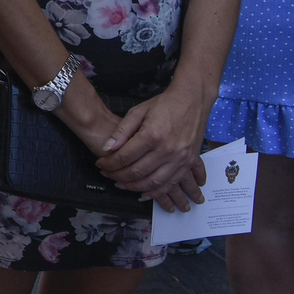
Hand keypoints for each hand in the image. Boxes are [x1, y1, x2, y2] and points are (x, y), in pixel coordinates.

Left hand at [94, 84, 209, 209]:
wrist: (192, 100)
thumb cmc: (164, 104)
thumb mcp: (138, 111)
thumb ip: (121, 131)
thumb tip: (107, 148)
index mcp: (152, 135)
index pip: (124, 157)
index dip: (109, 163)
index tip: (100, 164)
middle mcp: (167, 150)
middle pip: (138, 172)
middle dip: (118, 176)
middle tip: (108, 175)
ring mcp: (180, 158)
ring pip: (154, 182)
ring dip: (135, 187)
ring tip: (122, 185)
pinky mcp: (189, 162)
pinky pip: (172, 183)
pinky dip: (158, 192)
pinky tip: (146, 194)